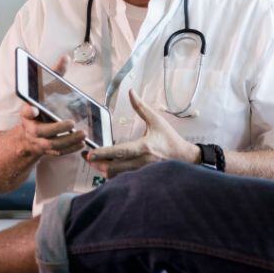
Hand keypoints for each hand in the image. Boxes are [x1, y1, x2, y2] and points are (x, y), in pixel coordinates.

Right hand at [16, 55, 85, 158]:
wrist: (29, 133)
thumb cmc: (42, 107)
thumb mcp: (46, 90)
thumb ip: (54, 74)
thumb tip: (66, 57)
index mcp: (28, 113)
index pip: (25, 111)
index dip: (28, 111)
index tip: (33, 109)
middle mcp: (32, 128)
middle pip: (42, 131)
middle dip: (57, 128)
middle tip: (71, 123)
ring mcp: (39, 142)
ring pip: (53, 145)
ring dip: (68, 141)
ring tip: (83, 134)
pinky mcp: (48, 151)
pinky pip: (59, 153)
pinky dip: (71, 149)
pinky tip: (83, 144)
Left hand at [85, 90, 199, 178]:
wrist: (185, 157)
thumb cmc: (170, 139)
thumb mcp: (157, 120)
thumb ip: (141, 107)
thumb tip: (131, 92)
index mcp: (144, 147)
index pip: (119, 152)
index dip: (103, 154)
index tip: (89, 154)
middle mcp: (142, 162)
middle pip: (114, 168)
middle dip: (99, 164)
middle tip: (88, 158)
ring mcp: (142, 173)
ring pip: (117, 177)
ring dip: (105, 171)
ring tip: (97, 163)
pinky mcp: (143, 179)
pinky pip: (124, 180)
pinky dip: (115, 176)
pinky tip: (110, 169)